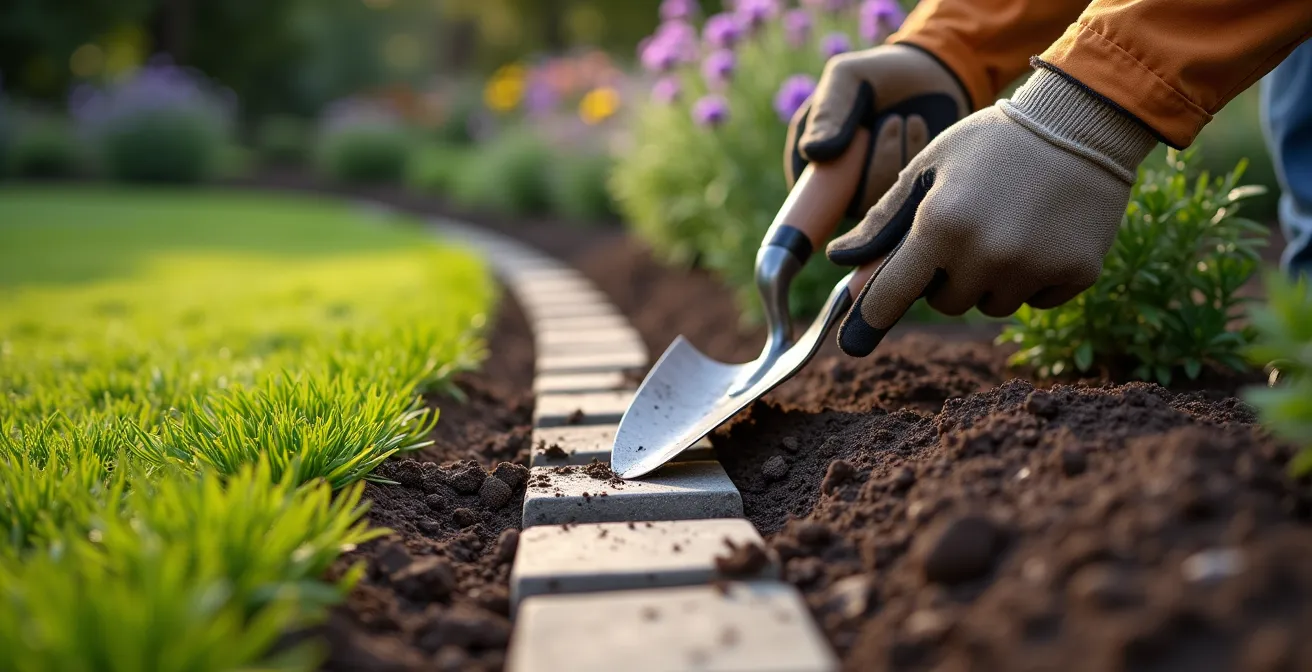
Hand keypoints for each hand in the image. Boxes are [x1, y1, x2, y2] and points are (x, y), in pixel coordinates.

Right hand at [785, 44, 969, 217]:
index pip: (811, 193)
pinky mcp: (904, 187)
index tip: (859, 144)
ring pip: (883, 197)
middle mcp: (841, 180)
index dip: (829, 184)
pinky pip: (908, 190)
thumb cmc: (877, 72)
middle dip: (877, 165)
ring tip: (903, 119)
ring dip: (897, 157)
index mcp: (814, 157)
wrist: (926, 70)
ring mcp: (874, 187)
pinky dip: (914, 156)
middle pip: (852, 201)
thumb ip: (828, 111)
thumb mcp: (846, 78)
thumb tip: (813, 153)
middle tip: (892, 121)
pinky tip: (916, 125)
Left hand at [827, 69, 1159, 356]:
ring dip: (991, 278)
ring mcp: (1034, 266)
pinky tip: (1044, 232)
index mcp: (941, 224)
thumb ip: (883, 219)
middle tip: (969, 229)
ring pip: (991, 304)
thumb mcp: (929, 166)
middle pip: (946, 302)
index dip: (872, 319)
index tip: (853, 344)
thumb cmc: (992, 141)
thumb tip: (840, 260)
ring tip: (1008, 225)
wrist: (1084, 120)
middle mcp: (986, 253)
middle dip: (947, 276)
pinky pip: (1036, 299)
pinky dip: (1035, 277)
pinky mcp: (1077, 272)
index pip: (894, 294)